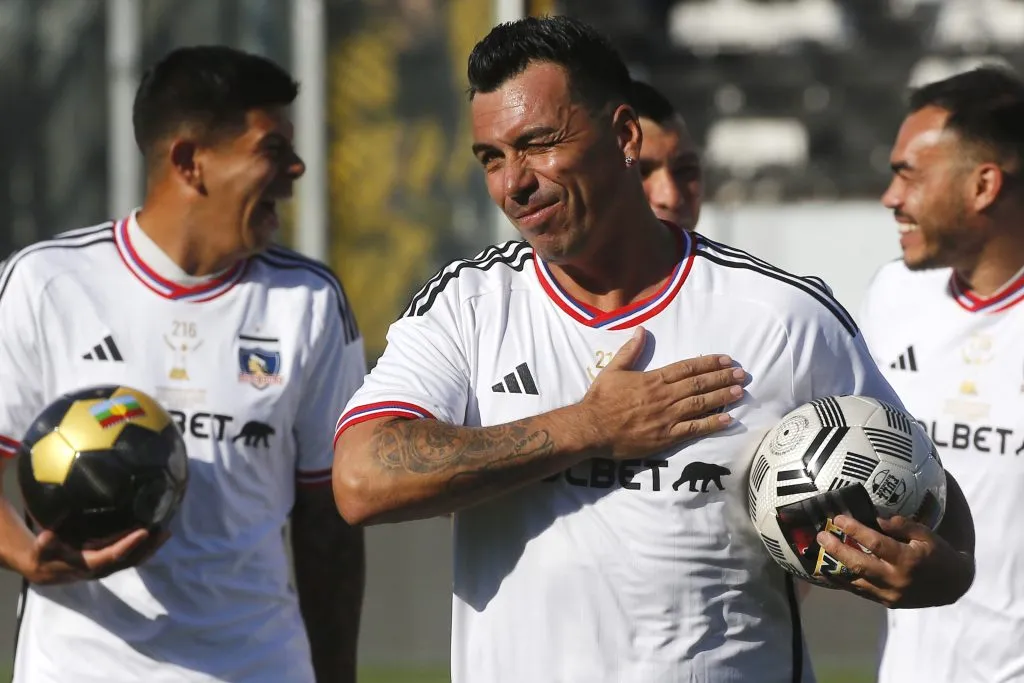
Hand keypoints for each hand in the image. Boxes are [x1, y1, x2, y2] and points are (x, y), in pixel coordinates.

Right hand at [21, 528, 165, 584]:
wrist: (45, 571)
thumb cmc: (45, 557)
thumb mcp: (42, 550)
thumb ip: (45, 544)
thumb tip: (47, 536)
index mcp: (90, 565)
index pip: (114, 555)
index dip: (129, 544)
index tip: (144, 531)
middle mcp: (103, 569)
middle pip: (131, 559)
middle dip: (148, 547)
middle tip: (165, 531)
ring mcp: (108, 567)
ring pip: (134, 560)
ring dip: (151, 548)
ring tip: (166, 533)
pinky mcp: (110, 563)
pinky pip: (131, 558)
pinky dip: (145, 548)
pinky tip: (155, 536)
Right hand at [580, 327, 745, 459]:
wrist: (592, 428)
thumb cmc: (601, 399)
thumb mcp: (613, 370)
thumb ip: (630, 351)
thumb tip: (641, 330)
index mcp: (654, 379)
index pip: (687, 367)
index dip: (709, 363)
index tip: (726, 360)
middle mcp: (665, 396)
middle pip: (699, 384)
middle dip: (722, 378)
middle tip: (742, 374)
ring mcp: (667, 417)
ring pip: (701, 404)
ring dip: (722, 397)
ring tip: (739, 391)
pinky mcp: (666, 436)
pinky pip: (694, 429)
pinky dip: (712, 423)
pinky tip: (728, 419)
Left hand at [817, 514, 973, 607]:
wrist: (953, 586)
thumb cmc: (938, 554)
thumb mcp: (925, 535)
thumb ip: (900, 526)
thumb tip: (873, 518)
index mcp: (907, 559)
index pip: (875, 543)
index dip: (855, 529)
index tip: (838, 518)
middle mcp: (896, 579)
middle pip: (860, 564)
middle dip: (837, 549)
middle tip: (820, 536)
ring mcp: (890, 594)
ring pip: (855, 582)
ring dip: (834, 568)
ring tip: (816, 555)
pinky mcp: (886, 603)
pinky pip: (860, 592)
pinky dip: (843, 582)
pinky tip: (827, 573)